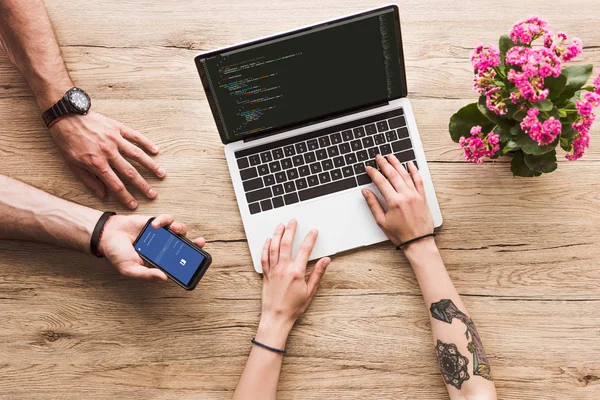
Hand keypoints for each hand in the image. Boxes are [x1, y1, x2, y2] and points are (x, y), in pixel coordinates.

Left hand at [49, 111, 165, 208]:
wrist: (65, 116)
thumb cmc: (67, 141)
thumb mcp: (72, 164)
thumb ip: (89, 180)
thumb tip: (103, 194)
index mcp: (97, 163)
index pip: (115, 184)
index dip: (126, 196)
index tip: (134, 205)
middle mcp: (109, 152)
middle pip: (130, 173)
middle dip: (143, 186)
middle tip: (153, 194)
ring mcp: (115, 139)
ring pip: (137, 155)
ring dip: (151, 166)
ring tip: (161, 174)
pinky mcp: (117, 128)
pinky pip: (135, 136)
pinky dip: (147, 143)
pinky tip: (156, 151)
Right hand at [99, 214, 205, 280]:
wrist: (107, 235)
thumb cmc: (118, 254)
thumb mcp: (130, 269)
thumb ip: (146, 274)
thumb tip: (164, 278)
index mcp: (160, 260)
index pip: (179, 261)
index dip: (190, 260)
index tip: (199, 259)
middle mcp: (164, 247)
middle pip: (185, 244)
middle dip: (195, 243)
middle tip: (199, 242)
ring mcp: (161, 234)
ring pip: (179, 230)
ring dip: (180, 228)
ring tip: (173, 229)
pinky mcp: (156, 222)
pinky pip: (167, 219)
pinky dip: (164, 220)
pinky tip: (155, 225)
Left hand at [257, 219, 329, 343]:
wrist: (277, 317)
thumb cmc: (294, 307)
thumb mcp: (310, 291)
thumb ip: (318, 273)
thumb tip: (326, 260)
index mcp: (296, 272)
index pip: (304, 250)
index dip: (310, 238)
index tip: (313, 231)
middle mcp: (283, 269)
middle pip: (285, 244)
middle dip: (290, 230)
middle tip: (293, 221)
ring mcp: (273, 271)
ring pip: (273, 247)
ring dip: (276, 234)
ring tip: (280, 225)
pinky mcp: (265, 274)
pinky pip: (264, 257)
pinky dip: (265, 247)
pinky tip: (267, 240)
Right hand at [361, 155, 433, 248]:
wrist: (418, 242)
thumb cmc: (400, 234)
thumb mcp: (381, 221)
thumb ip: (373, 204)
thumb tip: (365, 192)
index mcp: (394, 201)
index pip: (381, 182)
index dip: (373, 173)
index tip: (369, 168)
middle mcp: (405, 196)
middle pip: (393, 174)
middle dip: (384, 164)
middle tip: (378, 157)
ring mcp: (415, 195)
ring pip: (405, 174)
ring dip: (397, 164)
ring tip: (391, 157)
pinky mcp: (422, 197)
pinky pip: (419, 180)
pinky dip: (414, 171)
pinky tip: (410, 164)